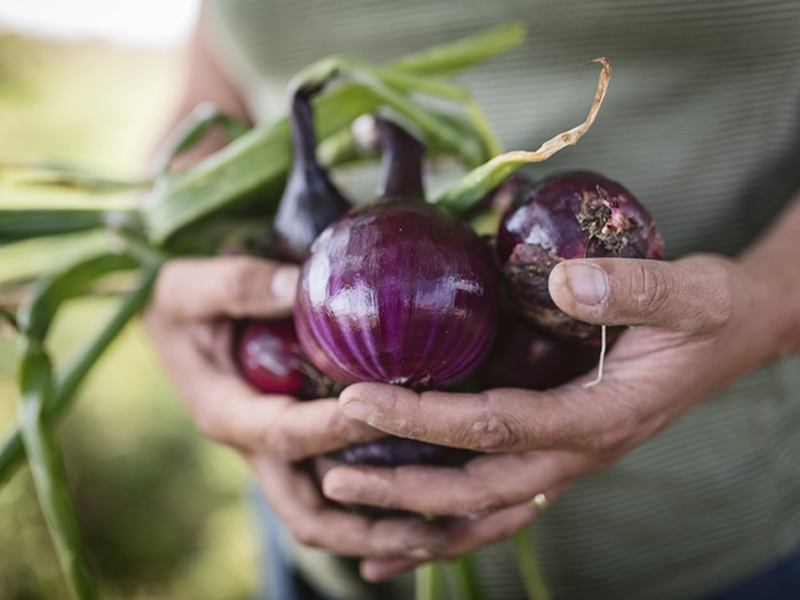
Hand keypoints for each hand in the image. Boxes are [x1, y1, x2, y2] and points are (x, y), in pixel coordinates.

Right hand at [145, 256, 448, 559]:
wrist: (175, 324)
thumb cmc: (181, 304)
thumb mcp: (189, 286)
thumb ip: (239, 285)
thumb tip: (300, 287)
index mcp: (226, 413)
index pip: (286, 434)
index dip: (334, 429)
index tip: (385, 412)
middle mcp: (255, 447)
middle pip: (307, 511)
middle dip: (363, 527)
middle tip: (428, 530)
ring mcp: (278, 453)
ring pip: (326, 513)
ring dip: (376, 532)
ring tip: (438, 535)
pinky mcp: (298, 445)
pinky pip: (337, 486)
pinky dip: (375, 501)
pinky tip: (424, 497)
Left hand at [321, 253, 770, 578]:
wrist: (734, 336)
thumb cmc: (711, 312)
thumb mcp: (690, 291)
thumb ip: (635, 288)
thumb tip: (563, 281)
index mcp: (600, 418)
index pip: (497, 427)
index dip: (424, 420)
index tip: (357, 400)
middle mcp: (577, 454)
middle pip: (478, 489)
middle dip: (402, 487)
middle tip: (330, 472)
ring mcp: (566, 461)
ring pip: (484, 511)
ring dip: (416, 517)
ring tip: (348, 510)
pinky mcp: (556, 451)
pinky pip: (497, 503)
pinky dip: (447, 524)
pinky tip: (400, 536)